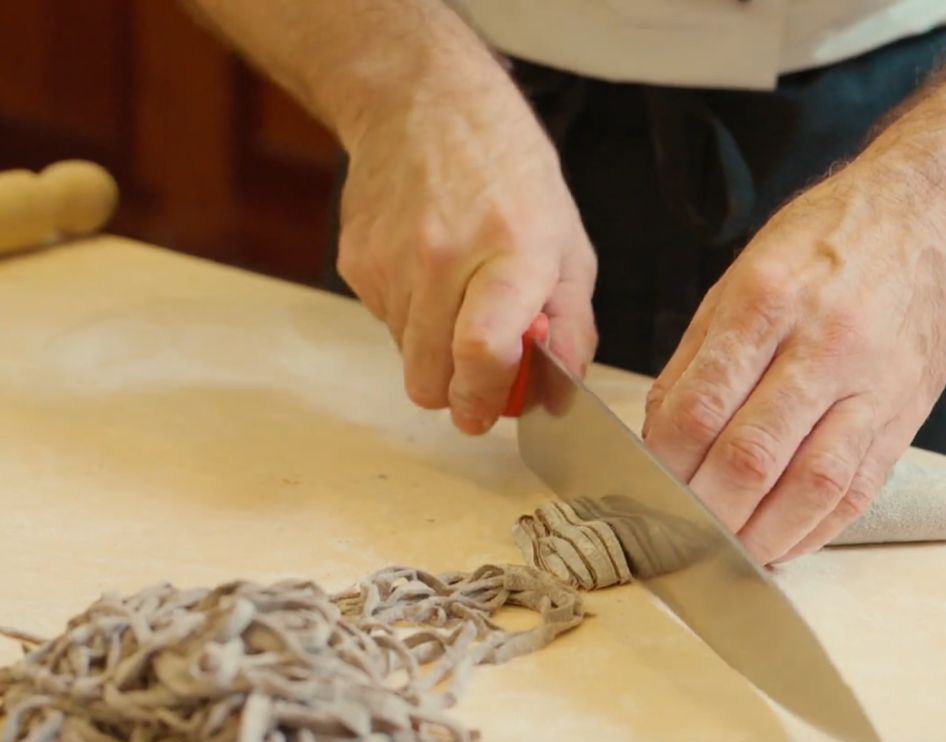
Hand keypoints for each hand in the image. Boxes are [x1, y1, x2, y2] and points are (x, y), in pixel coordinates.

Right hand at [336, 66, 596, 434]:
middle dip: (456, 393)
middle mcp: (443, 256)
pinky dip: (410, 318)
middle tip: (478, 374)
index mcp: (511, 250)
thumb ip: (571, 324)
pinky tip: (427, 273)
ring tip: (457, 297)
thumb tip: (560, 390)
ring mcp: (391, 259)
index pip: (483, 350)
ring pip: (406, 358)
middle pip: (431, 376)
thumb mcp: (567, 243)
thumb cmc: (509, 173)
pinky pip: (384, 323)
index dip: (484, 397)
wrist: (424, 105)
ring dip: (434, 350)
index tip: (487, 413)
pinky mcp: (355, 260)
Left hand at [642, 160, 945, 563]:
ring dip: (761, 534)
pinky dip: (815, 528)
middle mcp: (823, 344)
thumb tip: (659, 433)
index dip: (664, 463)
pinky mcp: (905, 413)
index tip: (642, 490)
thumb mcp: (742, 274)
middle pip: (752, 454)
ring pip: (811, 484)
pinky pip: (858, 489)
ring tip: (726, 554)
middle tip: (675, 535)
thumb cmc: (827, 243)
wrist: (929, 217)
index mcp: (767, 301)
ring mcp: (871, 384)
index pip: (701, 405)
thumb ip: (697, 356)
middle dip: (705, 509)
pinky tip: (782, 541)